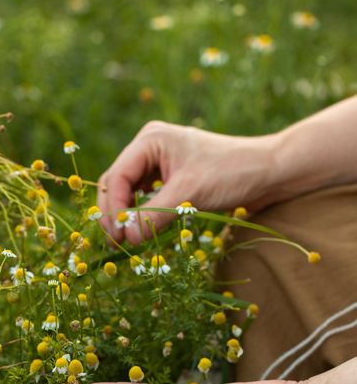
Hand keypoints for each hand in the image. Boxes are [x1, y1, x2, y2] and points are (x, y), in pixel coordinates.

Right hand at [97, 120, 277, 244]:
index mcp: (150, 140)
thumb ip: (154, 216)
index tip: (119, 237)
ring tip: (128, 240)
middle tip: (118, 243)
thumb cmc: (232, 173)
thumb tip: (127, 238)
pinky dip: (142, 213)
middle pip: (118, 182)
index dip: (114, 208)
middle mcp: (150, 146)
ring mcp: (160, 161)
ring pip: (129, 190)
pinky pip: (146, 196)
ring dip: (127, 214)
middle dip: (116, 212)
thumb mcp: (189, 194)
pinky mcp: (171, 175)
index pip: (117, 176)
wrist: (269, 171)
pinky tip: (144, 228)